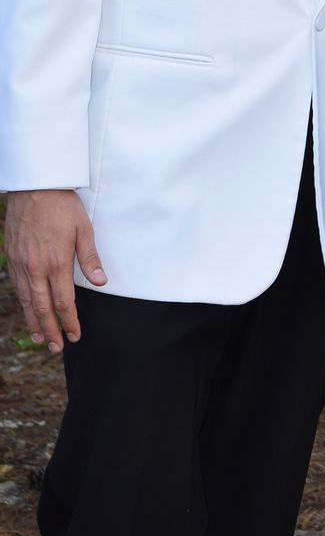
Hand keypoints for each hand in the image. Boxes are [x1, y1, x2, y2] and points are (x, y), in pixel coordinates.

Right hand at [5, 190, 105, 351]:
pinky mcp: (12, 257)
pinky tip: (27, 309)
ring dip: (33, 321)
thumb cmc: (63, 206)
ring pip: (25, 301)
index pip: (63, 302)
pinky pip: (16, 287)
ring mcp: (21, 264)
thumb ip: (91, 258)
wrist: (34, 187)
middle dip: (49, 330)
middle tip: (55, 348)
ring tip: (39, 337)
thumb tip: (101, 282)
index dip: (69, 322)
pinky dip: (22, 303)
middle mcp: (36, 268)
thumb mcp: (84, 229)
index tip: (75, 336)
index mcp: (57, 263)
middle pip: (41, 308)